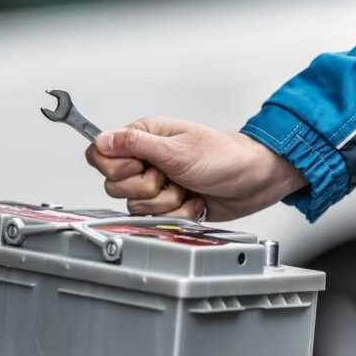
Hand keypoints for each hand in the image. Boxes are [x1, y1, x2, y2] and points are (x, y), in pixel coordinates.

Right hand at [84, 116, 307, 220]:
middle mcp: (146, 159)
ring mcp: (157, 183)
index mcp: (144, 137)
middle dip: (146, 188)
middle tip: (169, 176)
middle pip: (115, 185)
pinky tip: (193, 200)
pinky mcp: (168, 204)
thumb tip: (102, 139)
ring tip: (186, 188)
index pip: (101, 153)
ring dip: (166, 202)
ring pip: (136, 205)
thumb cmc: (224, 156)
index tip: (139, 166)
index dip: (114, 166)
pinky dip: (178, 213)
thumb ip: (135, 144)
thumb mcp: (177, 149)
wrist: (254, 181)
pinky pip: (156, 219)